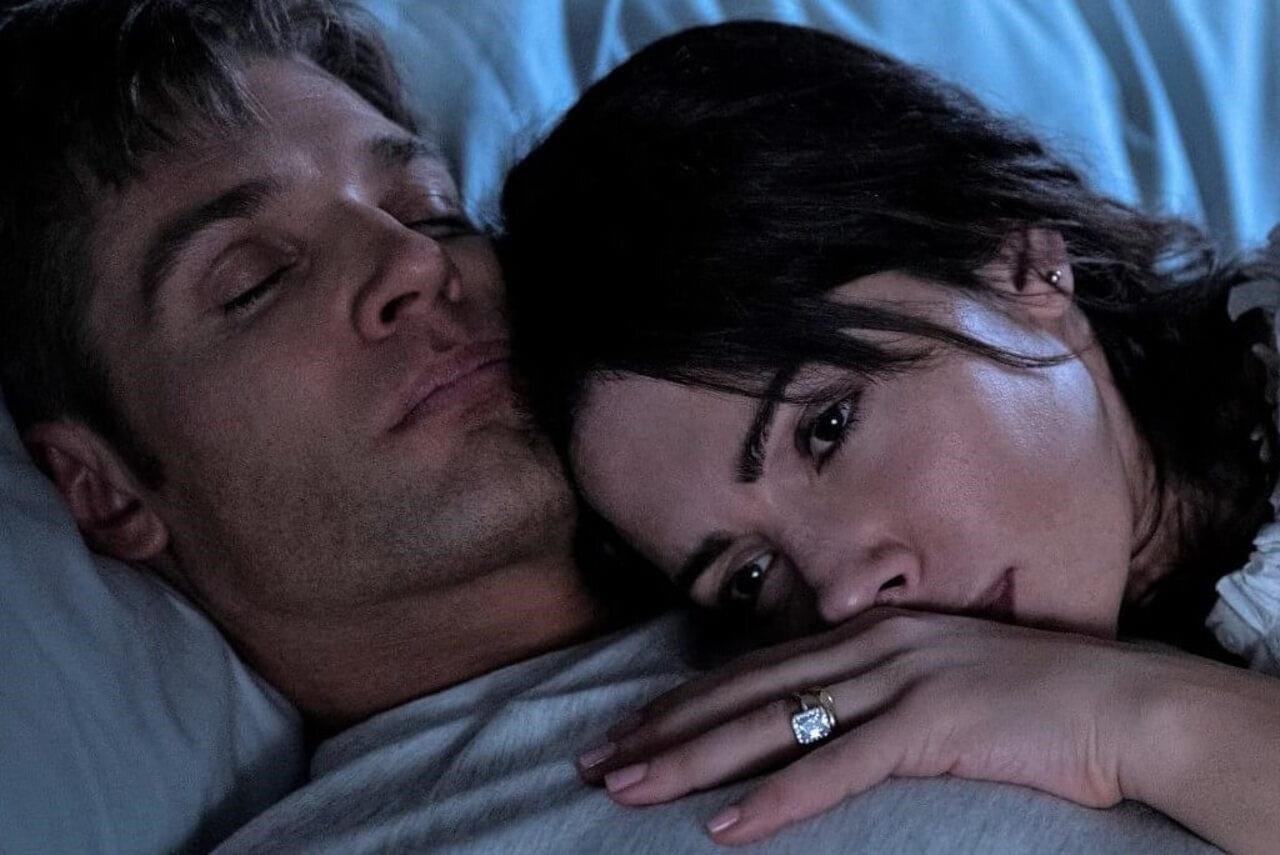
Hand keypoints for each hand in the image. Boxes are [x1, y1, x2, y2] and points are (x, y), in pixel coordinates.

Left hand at [578, 608, 1160, 845]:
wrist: (1125, 701)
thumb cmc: (1033, 697)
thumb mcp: (938, 679)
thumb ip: (876, 689)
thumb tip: (818, 718)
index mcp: (868, 632)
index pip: (753, 670)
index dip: (684, 701)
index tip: (626, 729)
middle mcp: (870, 644)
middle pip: (743, 692)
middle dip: (662, 729)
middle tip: (595, 761)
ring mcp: (899, 680)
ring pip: (771, 724)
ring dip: (692, 760)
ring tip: (627, 788)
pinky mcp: (932, 726)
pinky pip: (837, 767)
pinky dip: (777, 799)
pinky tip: (726, 826)